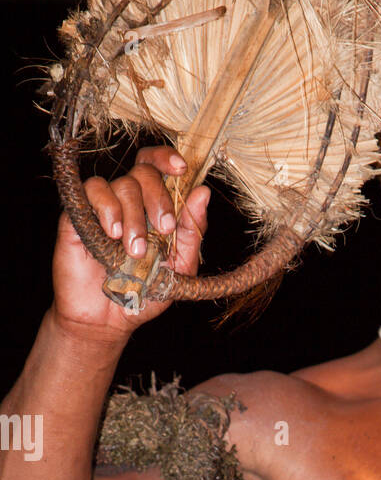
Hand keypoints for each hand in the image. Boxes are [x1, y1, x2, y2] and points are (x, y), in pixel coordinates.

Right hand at [50, 144, 209, 343]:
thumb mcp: (179, 268)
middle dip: (158, 197)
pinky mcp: (79, 215)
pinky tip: (112, 233)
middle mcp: (129, 201)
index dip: (168, 159)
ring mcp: (103, 207)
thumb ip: (193, 233)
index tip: (181, 168)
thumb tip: (203, 193)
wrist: (108, 320)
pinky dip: (106, 207)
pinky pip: (92, 191)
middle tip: (163, 230)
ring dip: (134, 216)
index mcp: (154, 208)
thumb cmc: (144, 294)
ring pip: (121, 184)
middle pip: (143, 171)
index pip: (158, 166)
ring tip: (135, 251)